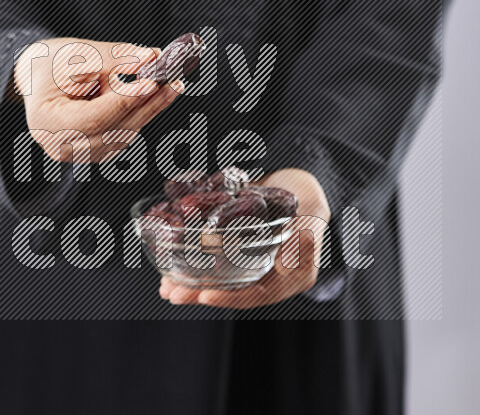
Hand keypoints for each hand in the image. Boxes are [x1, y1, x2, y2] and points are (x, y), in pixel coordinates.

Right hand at [14, 38, 182, 162]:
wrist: (39, 79)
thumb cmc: (51, 64)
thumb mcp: (77, 53)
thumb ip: (114, 58)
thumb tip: (150, 58)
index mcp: (47, 124)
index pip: (94, 117)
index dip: (125, 101)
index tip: (152, 82)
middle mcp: (61, 146)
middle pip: (114, 130)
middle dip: (148, 105)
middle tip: (174, 84)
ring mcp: (79, 154)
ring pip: (124, 134)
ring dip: (148, 109)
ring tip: (167, 84)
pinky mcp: (95, 152)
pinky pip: (124, 135)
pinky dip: (139, 115)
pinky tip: (151, 96)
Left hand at [160, 168, 330, 307]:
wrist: (295, 180)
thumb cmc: (308, 197)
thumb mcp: (313, 214)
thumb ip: (304, 239)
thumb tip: (284, 266)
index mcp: (291, 276)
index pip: (259, 294)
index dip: (231, 298)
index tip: (205, 296)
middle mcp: (268, 275)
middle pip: (232, 290)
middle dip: (200, 293)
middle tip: (173, 293)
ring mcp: (250, 262)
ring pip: (219, 278)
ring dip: (190, 283)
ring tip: (166, 286)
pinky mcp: (234, 248)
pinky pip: (211, 259)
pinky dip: (191, 262)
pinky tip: (169, 264)